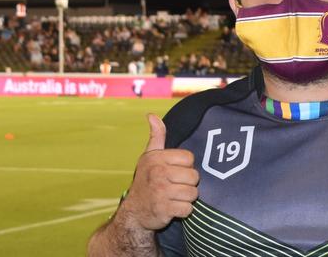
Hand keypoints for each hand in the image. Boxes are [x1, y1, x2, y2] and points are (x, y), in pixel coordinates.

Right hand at [121, 114, 198, 230]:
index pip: (189, 158)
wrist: (134, 212)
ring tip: (174, 197)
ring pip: (193, 193)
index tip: (175, 171)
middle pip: (194, 176)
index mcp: (157, 158)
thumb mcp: (149, 157)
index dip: (186, 166)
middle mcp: (158, 173)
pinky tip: (173, 208)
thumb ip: (156, 136)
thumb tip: (151, 115)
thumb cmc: (146, 181)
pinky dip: (183, 211)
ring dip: (186, 198)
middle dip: (188, 184)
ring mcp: (161, 192)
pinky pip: (188, 209)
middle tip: (175, 186)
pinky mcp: (164, 210)